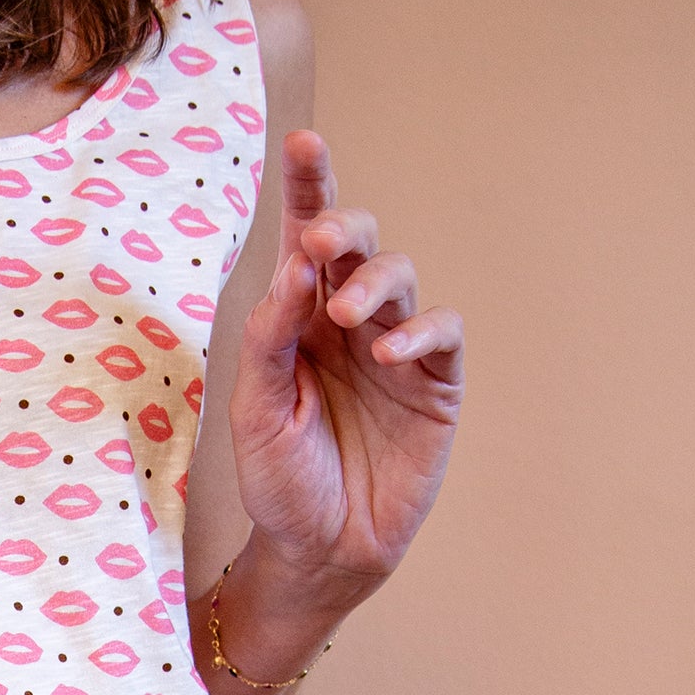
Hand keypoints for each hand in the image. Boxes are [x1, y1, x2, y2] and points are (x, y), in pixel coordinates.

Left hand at [229, 131, 465, 608]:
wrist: (319, 552)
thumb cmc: (280, 482)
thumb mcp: (255, 412)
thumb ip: (268, 339)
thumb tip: (296, 269)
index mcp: (296, 320)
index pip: (303, 241)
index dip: (308, 187)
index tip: (303, 143)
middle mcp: (346, 322)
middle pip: (357, 244)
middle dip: (344, 228)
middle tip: (324, 243)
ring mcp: (394, 348)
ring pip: (399, 277)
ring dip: (374, 283)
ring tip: (347, 316)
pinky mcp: (435, 383)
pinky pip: (440, 333)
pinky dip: (419, 331)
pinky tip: (388, 353)